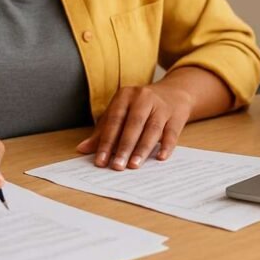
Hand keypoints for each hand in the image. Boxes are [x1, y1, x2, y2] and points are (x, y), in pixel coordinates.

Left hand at [76, 83, 194, 169]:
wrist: (174, 92)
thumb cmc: (141, 106)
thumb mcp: (121, 112)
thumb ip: (103, 131)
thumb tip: (82, 149)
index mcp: (125, 95)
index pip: (114, 120)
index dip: (106, 141)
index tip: (100, 161)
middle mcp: (143, 97)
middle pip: (133, 124)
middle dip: (124, 147)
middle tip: (117, 167)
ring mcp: (161, 106)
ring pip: (152, 128)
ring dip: (142, 148)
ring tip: (134, 165)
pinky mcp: (176, 115)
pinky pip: (171, 132)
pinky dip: (166, 145)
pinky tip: (160, 158)